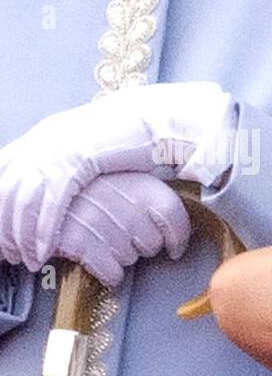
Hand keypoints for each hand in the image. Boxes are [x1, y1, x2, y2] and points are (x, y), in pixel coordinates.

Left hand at [0, 82, 231, 269]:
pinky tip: (43, 249)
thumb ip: (71, 162)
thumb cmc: (130, 136)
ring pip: (23, 200)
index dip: (3, 203)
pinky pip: (50, 203)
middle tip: (7, 251)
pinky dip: (43, 230)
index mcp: (43, 136)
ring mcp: (54, 150)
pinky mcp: (74, 162)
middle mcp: (41, 141)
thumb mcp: (90, 147)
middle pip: (7, 189)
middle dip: (5, 224)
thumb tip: (62, 181)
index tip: (4, 230)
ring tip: (26, 258)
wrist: (153, 118)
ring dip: (21, 234)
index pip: (7, 172)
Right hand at [48, 172, 191, 286]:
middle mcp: (125, 203)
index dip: (178, 238)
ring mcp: (102, 223)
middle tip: (120, 233)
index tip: (173, 247)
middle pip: (152, 244)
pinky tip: (95, 256)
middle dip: (140, 245)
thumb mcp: (124, 180)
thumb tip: (180, 226)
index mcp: (140, 183)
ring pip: (131, 259)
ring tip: (101, 236)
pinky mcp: (81, 243)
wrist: (40, 193)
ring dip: (120, 255)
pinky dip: (107, 272)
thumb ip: (151, 196)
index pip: (174, 216)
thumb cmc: (90, 190)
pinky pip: (113, 274)